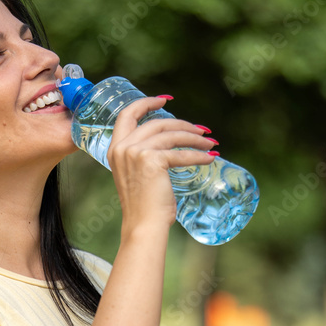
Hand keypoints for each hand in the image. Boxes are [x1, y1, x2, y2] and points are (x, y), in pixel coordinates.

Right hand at [106, 96, 216, 235]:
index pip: (127, 115)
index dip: (147, 103)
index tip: (165, 99)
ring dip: (195, 138)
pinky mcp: (152, 160)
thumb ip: (144, 156)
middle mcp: (123, 148)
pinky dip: (198, 155)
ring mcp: (136, 152)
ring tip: (210, 144)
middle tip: (201, 131)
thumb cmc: (144, 206)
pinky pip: (181, 153)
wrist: (143, 225)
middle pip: (157, 123)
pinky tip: (210, 158)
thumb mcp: (137, 174)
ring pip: (172, 135)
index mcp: (115, 149)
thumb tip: (171, 143)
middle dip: (183, 124)